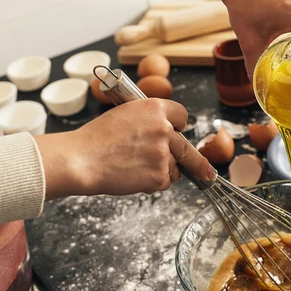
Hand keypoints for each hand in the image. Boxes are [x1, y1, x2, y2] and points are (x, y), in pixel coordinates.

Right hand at [35, 99, 213, 198]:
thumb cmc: (95, 139)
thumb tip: (164, 130)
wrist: (82, 159)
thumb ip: (148, 120)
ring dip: (161, 171)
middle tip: (208, 173)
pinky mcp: (160, 175)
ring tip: (135, 168)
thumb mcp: (124, 114)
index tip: (179, 133)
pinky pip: (165, 182)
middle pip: (188, 147)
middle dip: (198, 162)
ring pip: (174, 167)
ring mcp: (164, 153)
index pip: (181, 116)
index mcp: (155, 108)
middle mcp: (164, 128)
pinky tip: (134, 177)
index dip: (178, 127)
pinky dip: (153, 183)